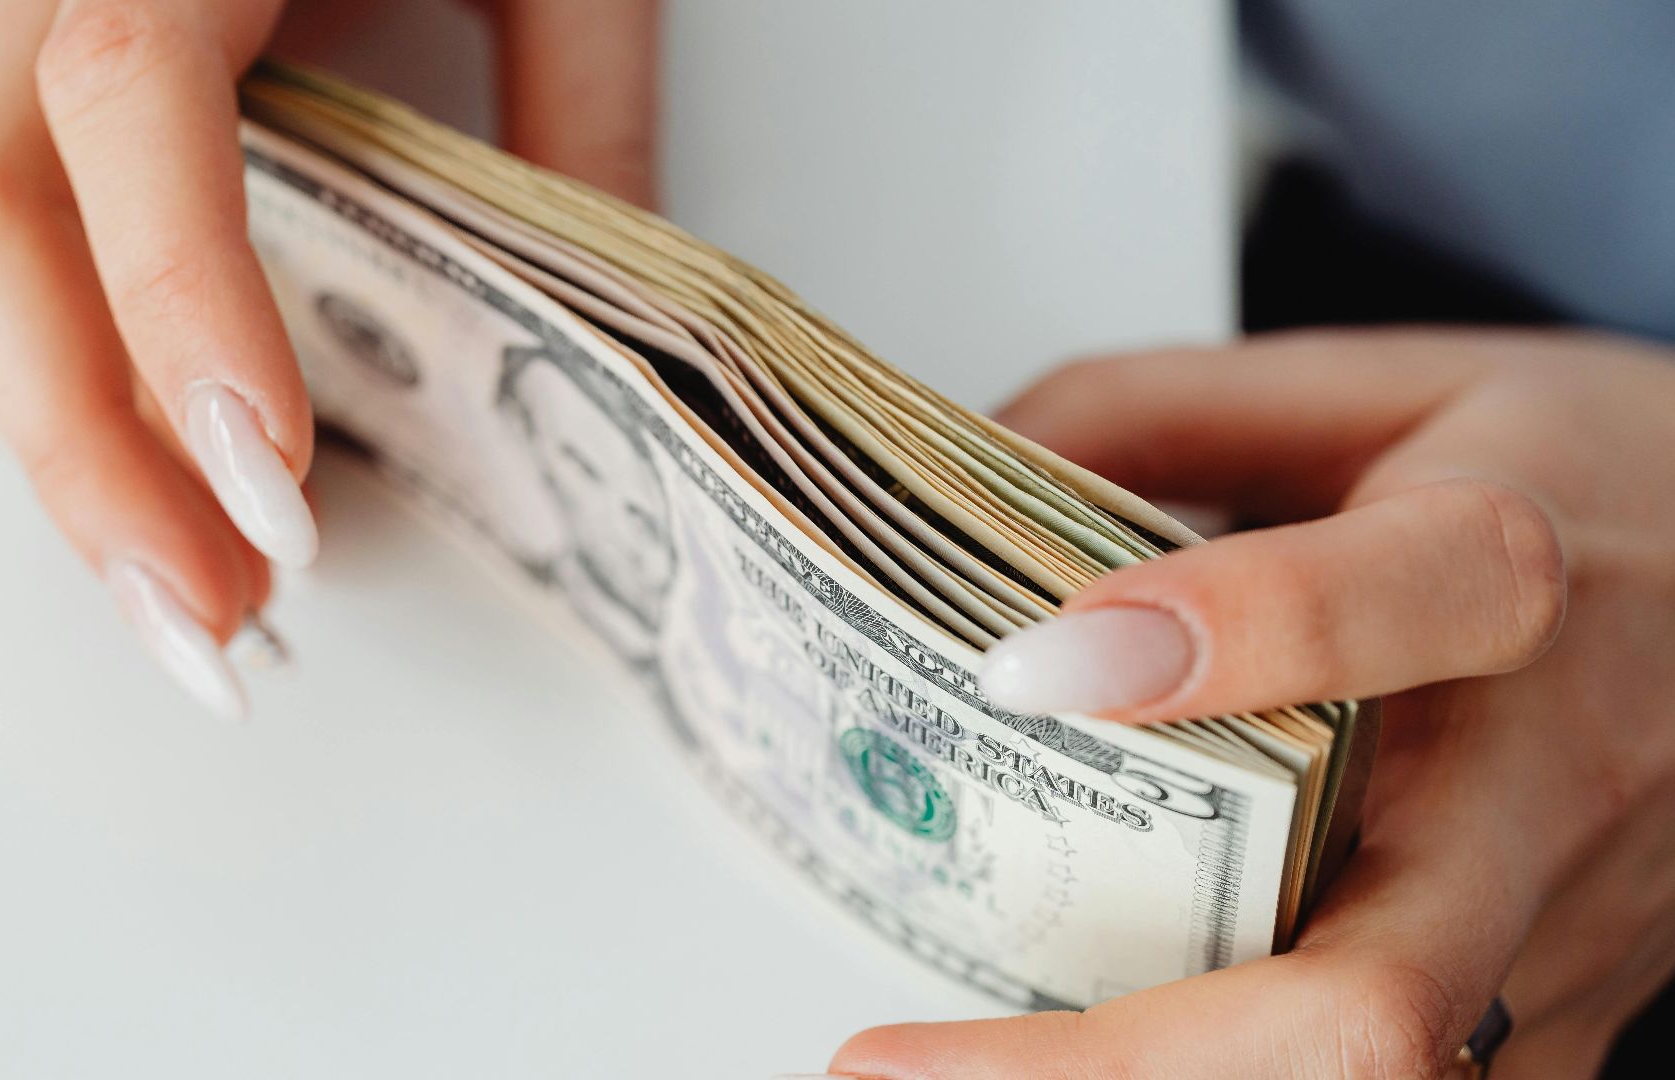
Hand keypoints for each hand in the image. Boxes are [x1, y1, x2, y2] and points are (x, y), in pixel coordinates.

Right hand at [0, 0, 657, 716]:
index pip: (127, 87)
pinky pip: (4, 254)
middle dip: (86, 446)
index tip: (270, 481)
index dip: (179, 293)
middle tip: (220, 620)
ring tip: (207, 604)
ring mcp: (24, 30)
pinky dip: (70, 396)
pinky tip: (169, 501)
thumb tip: (600, 350)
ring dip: (65, 453)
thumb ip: (583, 113)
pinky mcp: (38, 93)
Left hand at [822, 329, 1674, 1078]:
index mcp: (1519, 575)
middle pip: (1372, 999)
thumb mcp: (1384, 384)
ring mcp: (1572, 933)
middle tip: (890, 1059)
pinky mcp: (1564, 1013)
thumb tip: (954, 472)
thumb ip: (1155, 413)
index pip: (1407, 606)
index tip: (1030, 668)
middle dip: (1110, 1064)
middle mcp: (1560, 784)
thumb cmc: (1586, 476)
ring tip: (947, 1074)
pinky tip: (1091, 1062)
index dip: (1228, 639)